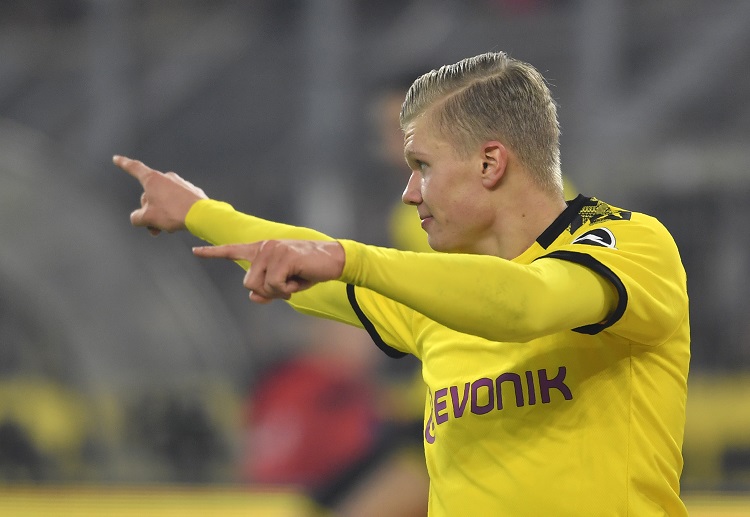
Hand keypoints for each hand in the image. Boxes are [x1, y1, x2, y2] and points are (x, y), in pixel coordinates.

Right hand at [113, 155, 207, 234]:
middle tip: (154, 228)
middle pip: (149, 194)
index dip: (124, 164)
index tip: (117, 158)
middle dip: (149, 212)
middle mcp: (167, 177)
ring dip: (161, 214)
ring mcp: (180, 183)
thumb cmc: (173, 213)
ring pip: (164, 200)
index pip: (134, 168)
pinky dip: (174, 211)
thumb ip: (137, 218)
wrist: (201, 215)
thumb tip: (137, 218)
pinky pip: (177, 201)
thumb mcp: (148, 218)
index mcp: (153, 179)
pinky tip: (179, 221)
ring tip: (167, 228)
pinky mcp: (191, 191)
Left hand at [193, 240, 345, 303]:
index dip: (213, 253)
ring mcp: (272, 250)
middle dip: (268, 292)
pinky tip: (299, 279)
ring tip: (295, 280)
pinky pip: (275, 285)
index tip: (194, 252)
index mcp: (262, 249)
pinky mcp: (282, 257)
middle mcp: (263, 247)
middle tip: (289, 285)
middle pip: (248, 283)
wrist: (333, 261)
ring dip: (278, 291)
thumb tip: (252, 297)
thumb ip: (267, 291)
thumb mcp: (286, 284)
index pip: (232, 251)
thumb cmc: (309, 271)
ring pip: (259, 285)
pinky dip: (287, 289)